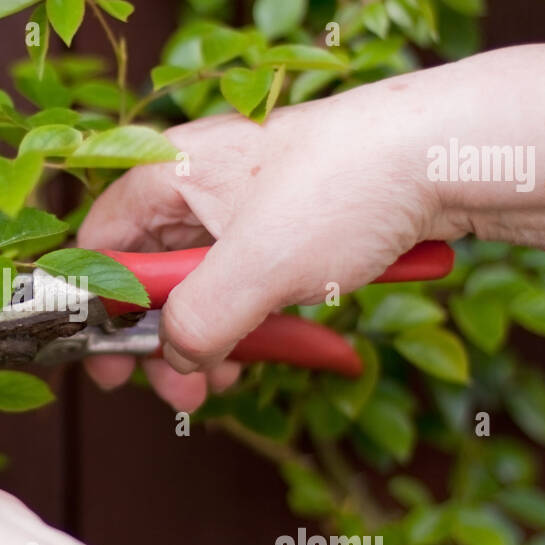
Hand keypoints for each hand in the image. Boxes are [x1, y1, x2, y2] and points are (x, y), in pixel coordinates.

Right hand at [78, 98, 446, 391]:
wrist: (448, 153)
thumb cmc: (344, 187)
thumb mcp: (254, 267)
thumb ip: (195, 321)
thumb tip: (174, 358)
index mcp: (171, 173)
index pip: (100, 243)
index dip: (96, 308)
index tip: (107, 360)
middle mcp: (201, 184)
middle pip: (151, 271)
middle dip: (161, 338)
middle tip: (175, 392)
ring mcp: (248, 204)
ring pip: (203, 282)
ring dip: (207, 339)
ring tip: (224, 381)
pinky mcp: (291, 224)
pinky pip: (249, 280)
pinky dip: (249, 320)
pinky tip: (264, 350)